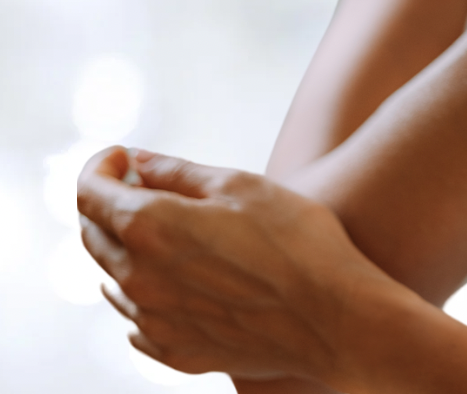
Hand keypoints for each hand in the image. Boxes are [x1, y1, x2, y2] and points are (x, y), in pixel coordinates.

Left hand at [75, 147, 403, 388]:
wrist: (335, 318)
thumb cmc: (298, 243)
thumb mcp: (243, 187)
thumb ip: (179, 172)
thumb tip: (137, 162)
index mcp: (149, 227)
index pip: (89, 191)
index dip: (100, 166)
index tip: (122, 157)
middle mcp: (137, 278)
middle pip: (93, 234)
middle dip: (110, 203)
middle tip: (144, 187)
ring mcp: (153, 321)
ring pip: (112, 279)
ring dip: (126, 249)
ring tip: (166, 233)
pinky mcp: (175, 351)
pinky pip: (137, 322)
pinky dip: (143, 295)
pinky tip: (175, 284)